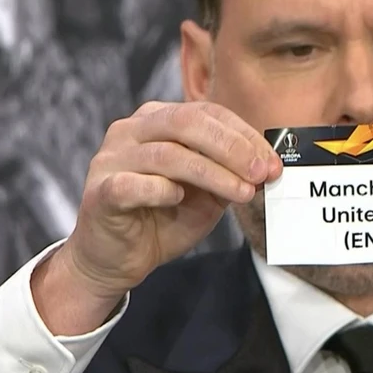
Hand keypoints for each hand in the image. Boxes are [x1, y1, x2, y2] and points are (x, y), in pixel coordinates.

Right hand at [35, 101, 281, 334]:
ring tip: (242, 193)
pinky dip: (162, 190)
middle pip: (186, 123)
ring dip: (212, 174)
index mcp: (158, 120)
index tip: (271, 162)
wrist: (118, 259)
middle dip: (231, 148)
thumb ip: (232, 175)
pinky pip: (133, 184)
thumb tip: (268, 167)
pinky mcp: (100, 191)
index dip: (244, 135)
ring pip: (167, 154)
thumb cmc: (163, 218)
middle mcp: (131, 131)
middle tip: (260, 173)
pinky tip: (179, 200)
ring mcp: (112, 159)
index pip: (206, 113)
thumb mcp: (207, 194)